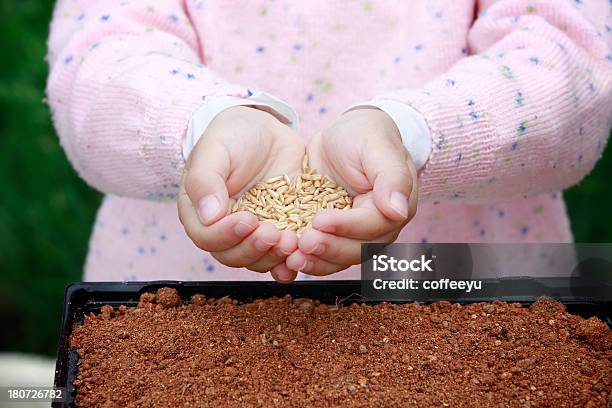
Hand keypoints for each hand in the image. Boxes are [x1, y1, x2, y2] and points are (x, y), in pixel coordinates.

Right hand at [178, 106, 304, 278]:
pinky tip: (301, 255)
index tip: (248, 220)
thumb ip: (206, 180)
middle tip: (274, 234)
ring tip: (292, 241)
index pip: (206, 237)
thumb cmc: (233, 136)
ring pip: (257, 260)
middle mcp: (223, 229)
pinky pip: (281, 256)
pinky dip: (290, 260)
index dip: (226, 234)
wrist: (267, 132)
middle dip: (254, 248)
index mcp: (199, 212)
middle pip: (232, 255)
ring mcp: (252, 234)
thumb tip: (208, 215)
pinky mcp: (278, 232)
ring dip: (273, 256)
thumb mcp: (215, 149)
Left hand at [286, 108, 417, 275]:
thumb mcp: (377, 146)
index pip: (371, 225)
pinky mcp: (331, 235)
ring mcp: (353, 234)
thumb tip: (398, 211)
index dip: (346, 226)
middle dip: (329, 249)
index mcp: (392, 207)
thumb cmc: (364, 134)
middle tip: (303, 243)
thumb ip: (392, 177)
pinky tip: (286, 261)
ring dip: (316, 262)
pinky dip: (306, 259)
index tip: (319, 220)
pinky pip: (322, 254)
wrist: (343, 136)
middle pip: (356, 249)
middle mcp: (376, 228)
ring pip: (338, 258)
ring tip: (292, 258)